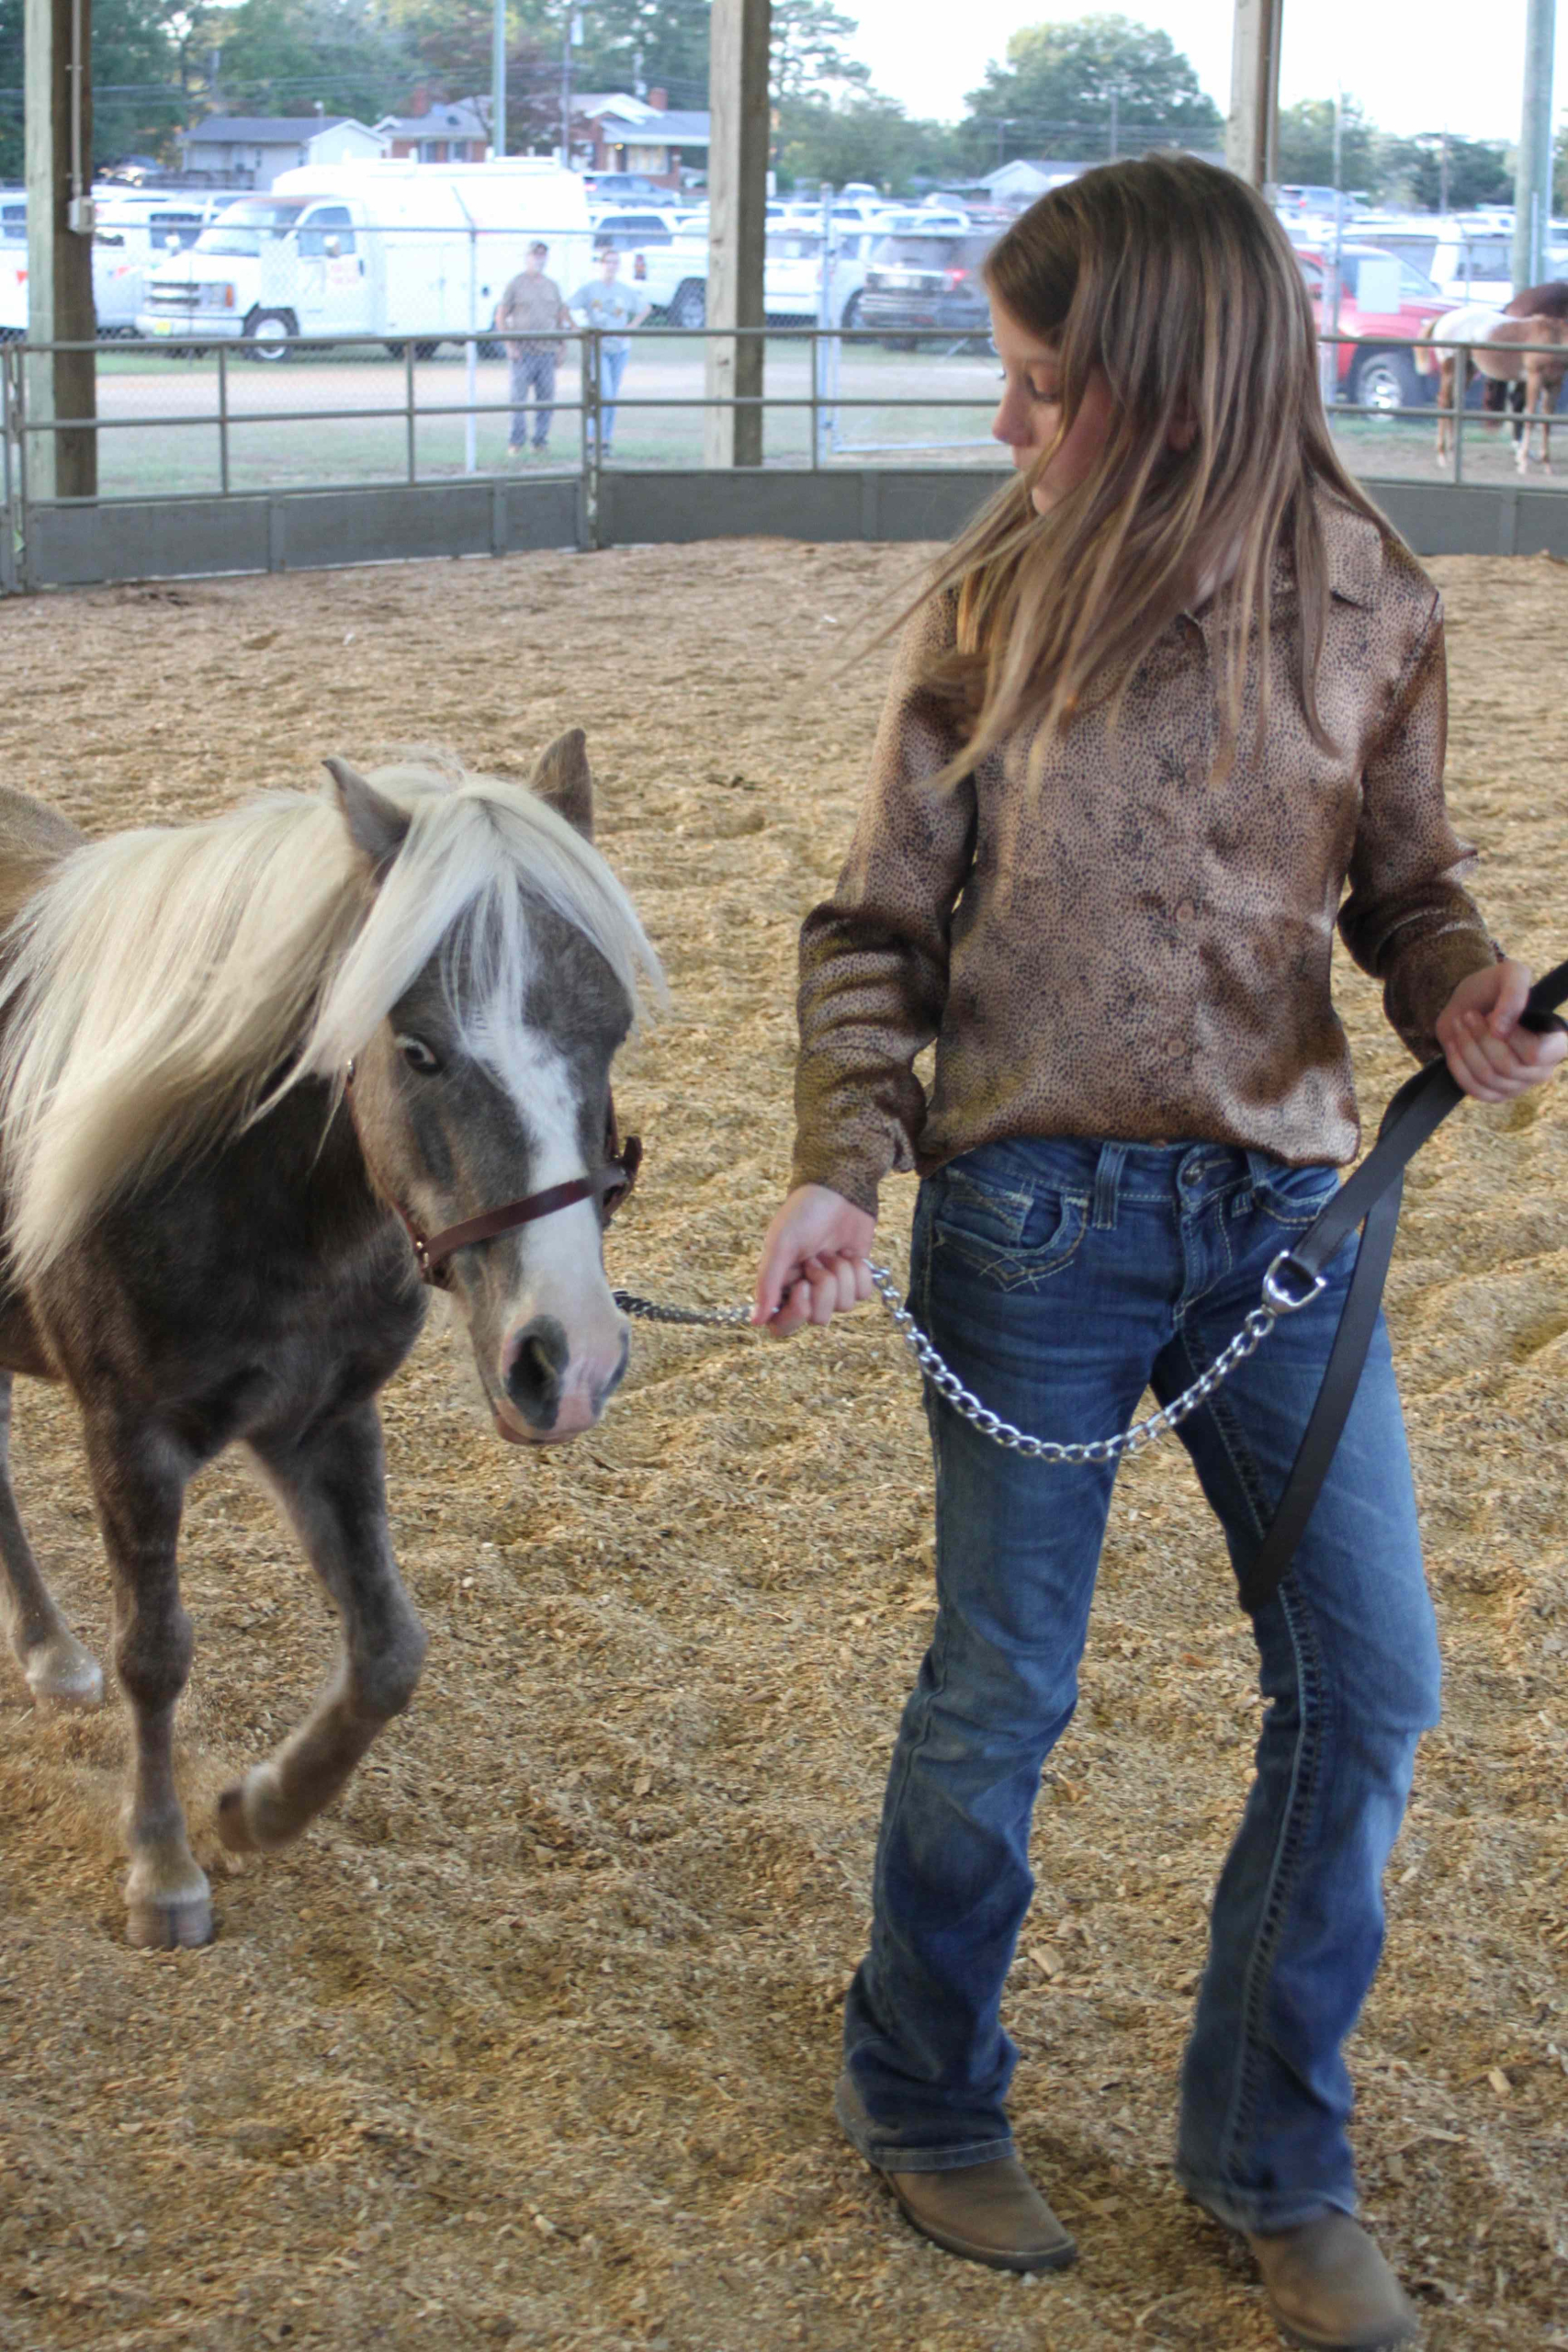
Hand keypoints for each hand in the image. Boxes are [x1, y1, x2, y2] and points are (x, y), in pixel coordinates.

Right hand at [753, 1184, 875, 1336]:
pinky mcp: (855, 1278)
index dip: (795, 1313)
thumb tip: (755, 1321)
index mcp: (781, 1285)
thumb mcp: (780, 1245)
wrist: (839, 1189)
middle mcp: (805, 1290)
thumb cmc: (803, 1213)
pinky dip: (859, 1272)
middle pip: (818, 1318)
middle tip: (818, 1259)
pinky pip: (862, 1294)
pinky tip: (849, 1253)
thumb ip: (768, 1284)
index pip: (782, 1325)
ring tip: (833, 1251)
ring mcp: (832, 1286)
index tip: (804, 1286)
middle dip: (823, 1287)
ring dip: (841, 1274)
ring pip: (843, 1306)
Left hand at [1435, 959, 1567, 1101]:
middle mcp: (1543, 1068)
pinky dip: (1458, 1066)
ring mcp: (1519, 1085)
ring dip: (1467, 1048)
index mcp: (1557, 1042)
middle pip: (1507, 1067)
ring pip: (1488, 1077)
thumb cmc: (1495, 988)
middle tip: (1469, 1015)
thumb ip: (1514, 994)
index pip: (1537, 1054)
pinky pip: (1475, 1090)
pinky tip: (1454, 1045)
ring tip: (1460, 1023)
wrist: (1468, 1004)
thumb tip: (1501, 1031)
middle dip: (1481, 1038)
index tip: (1493, 1016)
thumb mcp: (1510, 974)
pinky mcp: (1495, 1094)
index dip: (1512, 1038)